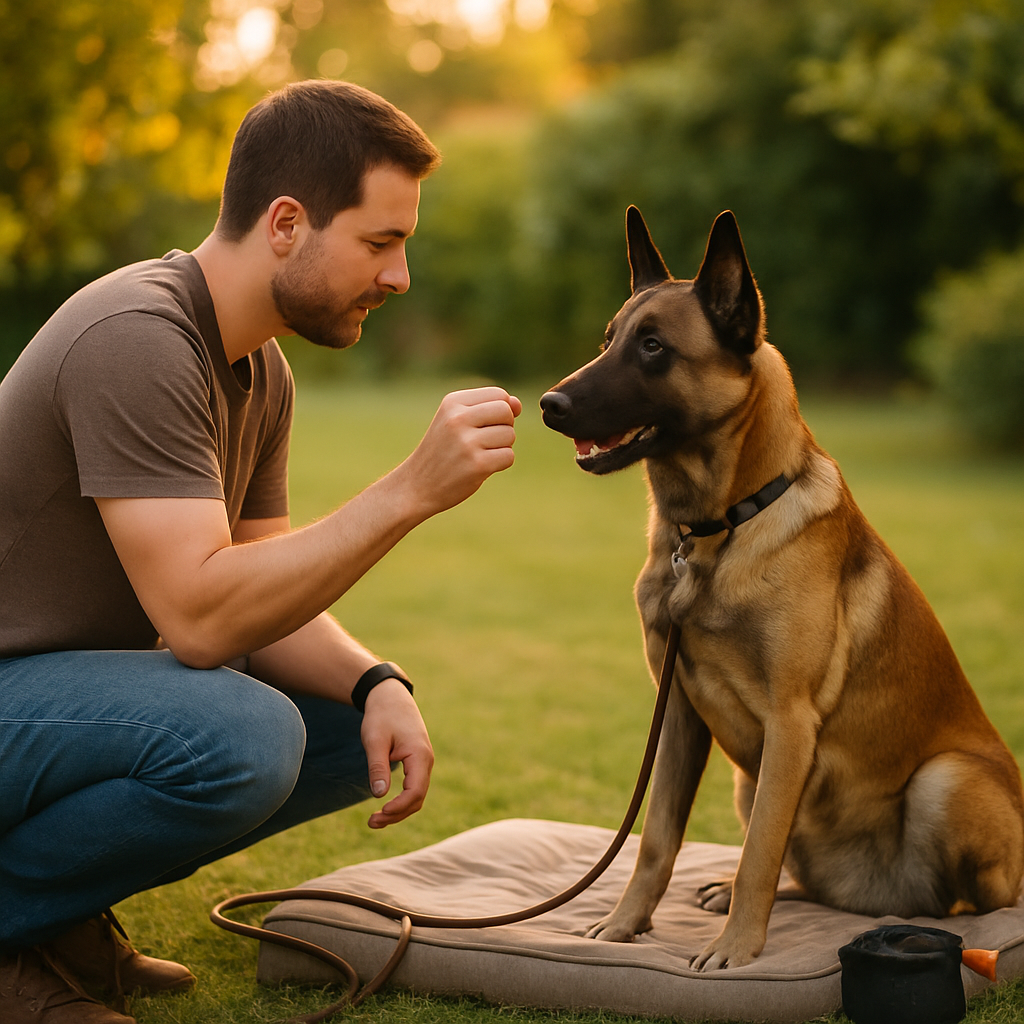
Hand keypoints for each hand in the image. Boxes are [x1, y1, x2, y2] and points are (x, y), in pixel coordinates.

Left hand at [359, 677, 433, 827]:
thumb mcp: (375, 740)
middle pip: (417, 798)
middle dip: (397, 814)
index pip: (415, 791)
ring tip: (375, 820)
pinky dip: (401, 800)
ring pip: (416, 795)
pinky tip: (385, 806)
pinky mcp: (417, 762)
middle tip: (371, 823)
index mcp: (420, 755)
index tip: (379, 813)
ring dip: (399, 810)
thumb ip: (377, 767)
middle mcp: (426, 761)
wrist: (390, 696)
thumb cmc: (382, 716)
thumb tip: (379, 796)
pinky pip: (413, 787)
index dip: (399, 807)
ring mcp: (423, 762)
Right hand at [399, 387, 521, 517]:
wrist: (417, 485)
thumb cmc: (442, 451)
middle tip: (485, 440)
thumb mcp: (456, 420)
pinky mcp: (477, 464)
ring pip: (510, 435)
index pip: (499, 394)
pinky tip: (481, 467)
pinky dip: (500, 463)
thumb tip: (517, 403)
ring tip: (479, 454)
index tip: (483, 425)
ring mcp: (467, 442)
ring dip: (502, 446)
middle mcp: (458, 418)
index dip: (501, 410)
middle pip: (506, 411)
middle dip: (504, 426)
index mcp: (452, 402)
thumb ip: (488, 408)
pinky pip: (508, 456)